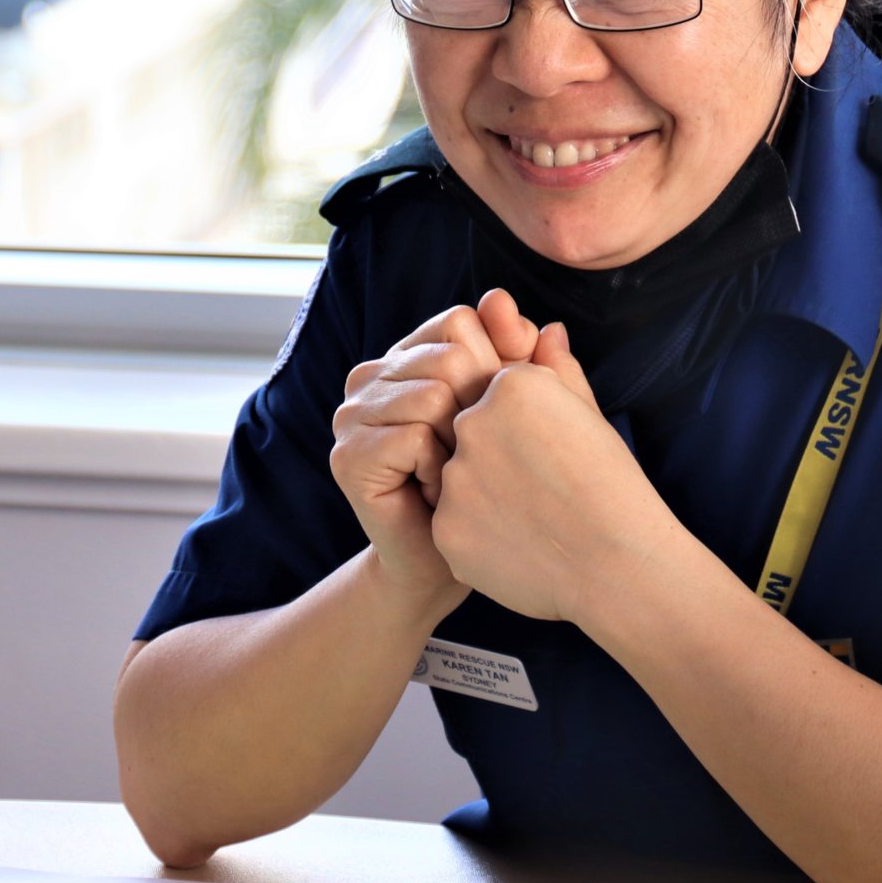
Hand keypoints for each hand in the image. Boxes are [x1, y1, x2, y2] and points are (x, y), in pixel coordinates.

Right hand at [330, 290, 538, 601]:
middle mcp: (367, 377)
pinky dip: (440, 469)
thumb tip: (533, 315)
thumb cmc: (484, 489)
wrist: (445, 567)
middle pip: (451, 355)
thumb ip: (523, 363)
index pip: (460, 321)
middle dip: (479, 412)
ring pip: (435, 394)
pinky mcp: (348, 456)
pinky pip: (416, 436)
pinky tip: (436, 492)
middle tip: (472, 458)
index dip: (496, 365)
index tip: (496, 418)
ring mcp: (350, 416)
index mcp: (404, 358)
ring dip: (460, 446)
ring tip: (453, 476)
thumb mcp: (513, 415)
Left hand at [433, 321, 674, 625]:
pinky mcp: (445, 528)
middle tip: (542, 494)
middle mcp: (475, 423)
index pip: (495, 399)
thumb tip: (545, 332)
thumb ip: (558, 371)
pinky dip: (479, 538)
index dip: (526, 434)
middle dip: (499, 463)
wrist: (621, 568)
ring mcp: (455, 478)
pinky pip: (452, 526)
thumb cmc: (615, 491)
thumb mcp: (592, 418)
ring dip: (485, 500)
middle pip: (469, 437)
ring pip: (458, 483)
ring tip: (533, 522)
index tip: (554, 459)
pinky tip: (520, 546)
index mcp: (513, 387)